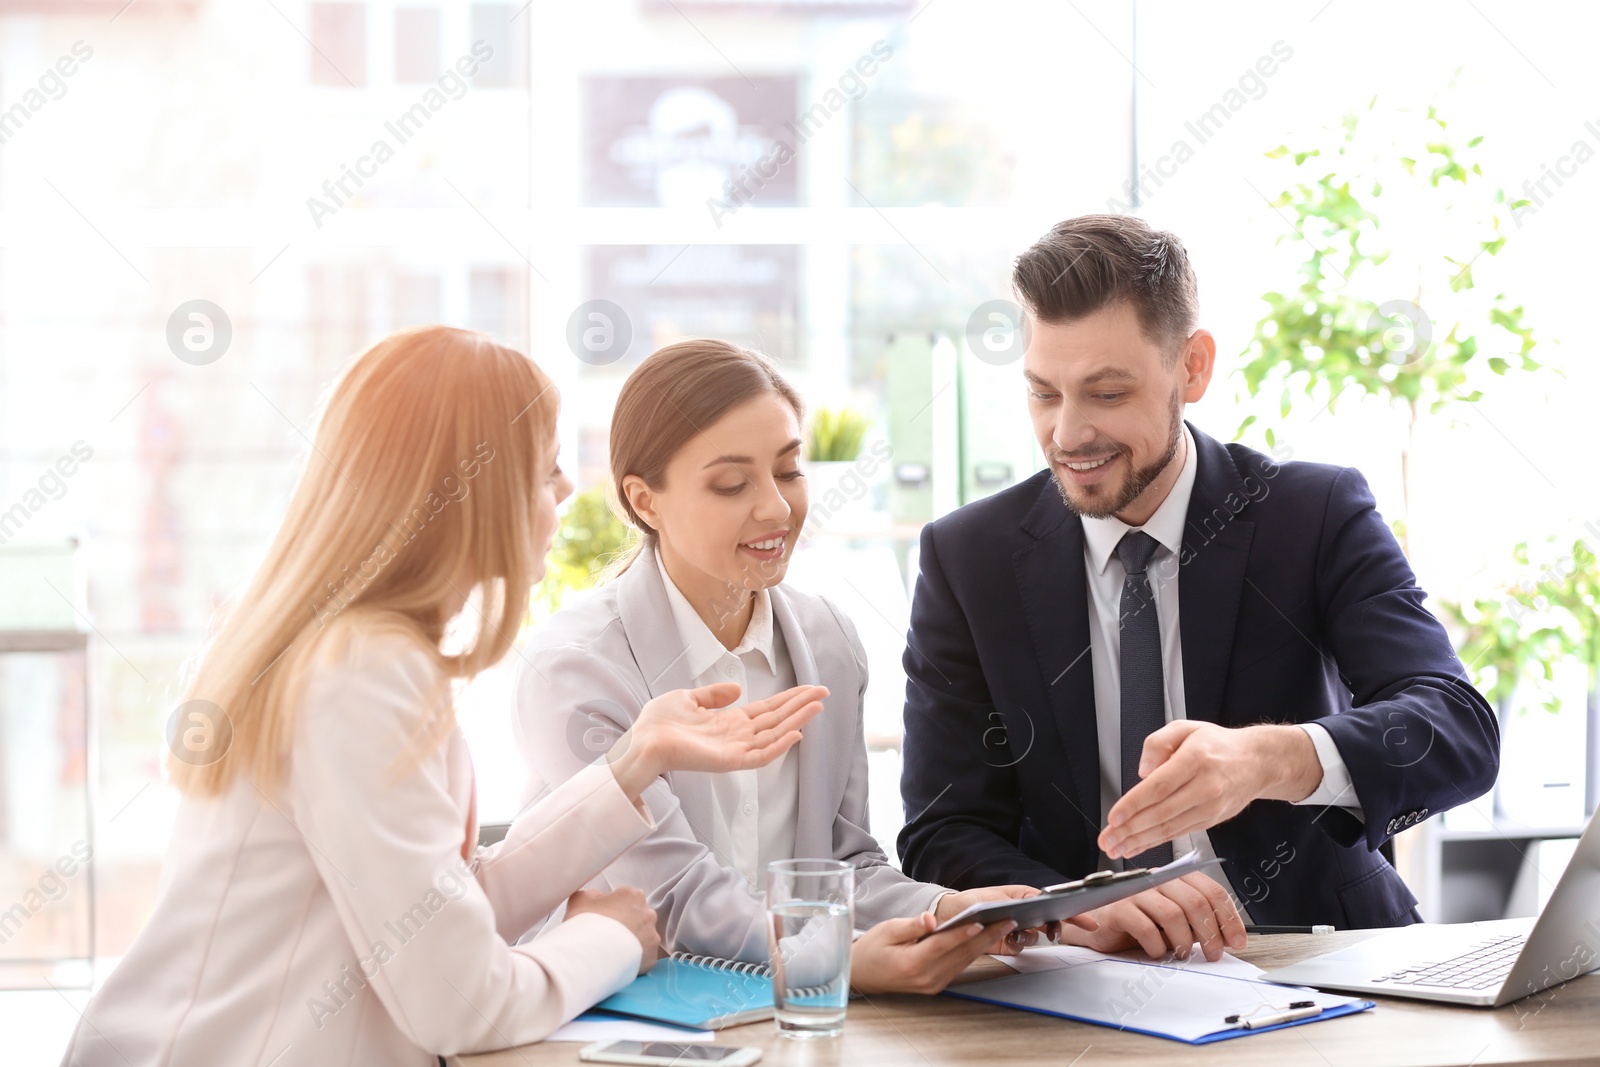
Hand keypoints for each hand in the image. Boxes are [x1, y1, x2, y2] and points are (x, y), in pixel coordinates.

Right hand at [565, 887, 659, 973]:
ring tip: (611, 950)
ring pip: (642, 937)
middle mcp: (648, 914)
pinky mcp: (652, 957)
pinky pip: (643, 956)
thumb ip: (593, 895)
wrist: (593, 955)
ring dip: (630, 941)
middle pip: (636, 916)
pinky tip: (618, 961)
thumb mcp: (581, 899)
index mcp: (633, 895)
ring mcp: (652, 936)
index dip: (611, 907)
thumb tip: (597, 899)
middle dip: (624, 924)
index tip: (601, 917)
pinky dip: (633, 958)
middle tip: (606, 934)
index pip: (625, 897)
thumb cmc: (587, 925)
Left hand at [608, 683, 827, 799]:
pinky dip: (779, 746)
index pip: (766, 710)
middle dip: (800, 706)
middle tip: (824, 693)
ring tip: (817, 706)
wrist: (642, 740)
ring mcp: (735, 749)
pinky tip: (796, 733)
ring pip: (774, 734)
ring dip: (797, 720)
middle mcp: (737, 736)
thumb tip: (738, 688)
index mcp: (729, 721)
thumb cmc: (658, 723)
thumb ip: (714, 695)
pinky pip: (760, 755)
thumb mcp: (688, 698)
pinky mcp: (729, 761)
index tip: (809, 688)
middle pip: (776, 719)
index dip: (788, 699)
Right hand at [850, 914, 1016, 994]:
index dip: (962, 932)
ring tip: (1003, 926)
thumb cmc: (872, 950)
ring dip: (985, 943)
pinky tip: (985, 938)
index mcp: (912, 963)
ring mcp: (933, 984)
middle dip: (986, 936)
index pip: (942, 945)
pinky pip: (959, 966)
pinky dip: (973, 951)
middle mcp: (926, 978)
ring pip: (964, 961)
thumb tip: (931, 919)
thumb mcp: (887, 930)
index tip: (981, 921)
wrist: (862, 976)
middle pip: (961, 954)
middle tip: (1007, 920)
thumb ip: (912, 926)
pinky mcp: (936, 985)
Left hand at [933, 885, 1096, 955]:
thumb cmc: (972, 901)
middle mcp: (1024, 913)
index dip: (1072, 912)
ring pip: (1036, 937)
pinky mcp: (1008, 943)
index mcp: (1024, 897)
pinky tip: (1007, 940)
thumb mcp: (994, 898)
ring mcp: (1017, 929)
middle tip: (1054, 934)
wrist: (951, 918)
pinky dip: (1017, 945)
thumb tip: (1036, 903)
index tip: (1088, 921)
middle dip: (1055, 928)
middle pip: (1050, 921)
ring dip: (1030, 937)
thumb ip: (1016, 902)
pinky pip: (1021, 948)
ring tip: (1015, 932)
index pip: (1053, 902)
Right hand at [1050, 873, 1245, 960]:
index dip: (1229, 917)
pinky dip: (1157, 946)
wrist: (1097, 924)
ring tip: (1182, 955)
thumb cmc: (1138, 921)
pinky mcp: (1118, 908)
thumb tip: (1229, 938)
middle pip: (1195, 902)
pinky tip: (1157, 952)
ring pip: (1173, 914)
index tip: (1237, 941)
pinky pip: (1145, 927)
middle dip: (1210, 934)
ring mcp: (1136, 891)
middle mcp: (1157, 879)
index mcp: (1175, 877)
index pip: (1211, 890)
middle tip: (1213, 954)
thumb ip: (1197, 923)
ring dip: (1184, 941)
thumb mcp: (1174, 921)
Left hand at [1100, 721, 1320, 859]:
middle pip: (1161, 812)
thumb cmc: (1218, 745)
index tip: (1114, 817)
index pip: (1160, 786)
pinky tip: (1137, 846)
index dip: (1134, 804)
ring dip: (1139, 841)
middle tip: (1107, 839)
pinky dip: (1155, 842)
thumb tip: (1143, 771)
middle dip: (1129, 829)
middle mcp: (1205, 786)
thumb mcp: (1185, 727)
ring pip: (1169, 828)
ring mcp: (1210, 806)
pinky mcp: (1210, 820)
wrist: (1256, 762)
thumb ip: (1158, 742)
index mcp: (1196, 759)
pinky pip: (1178, 833)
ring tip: (1116, 847)